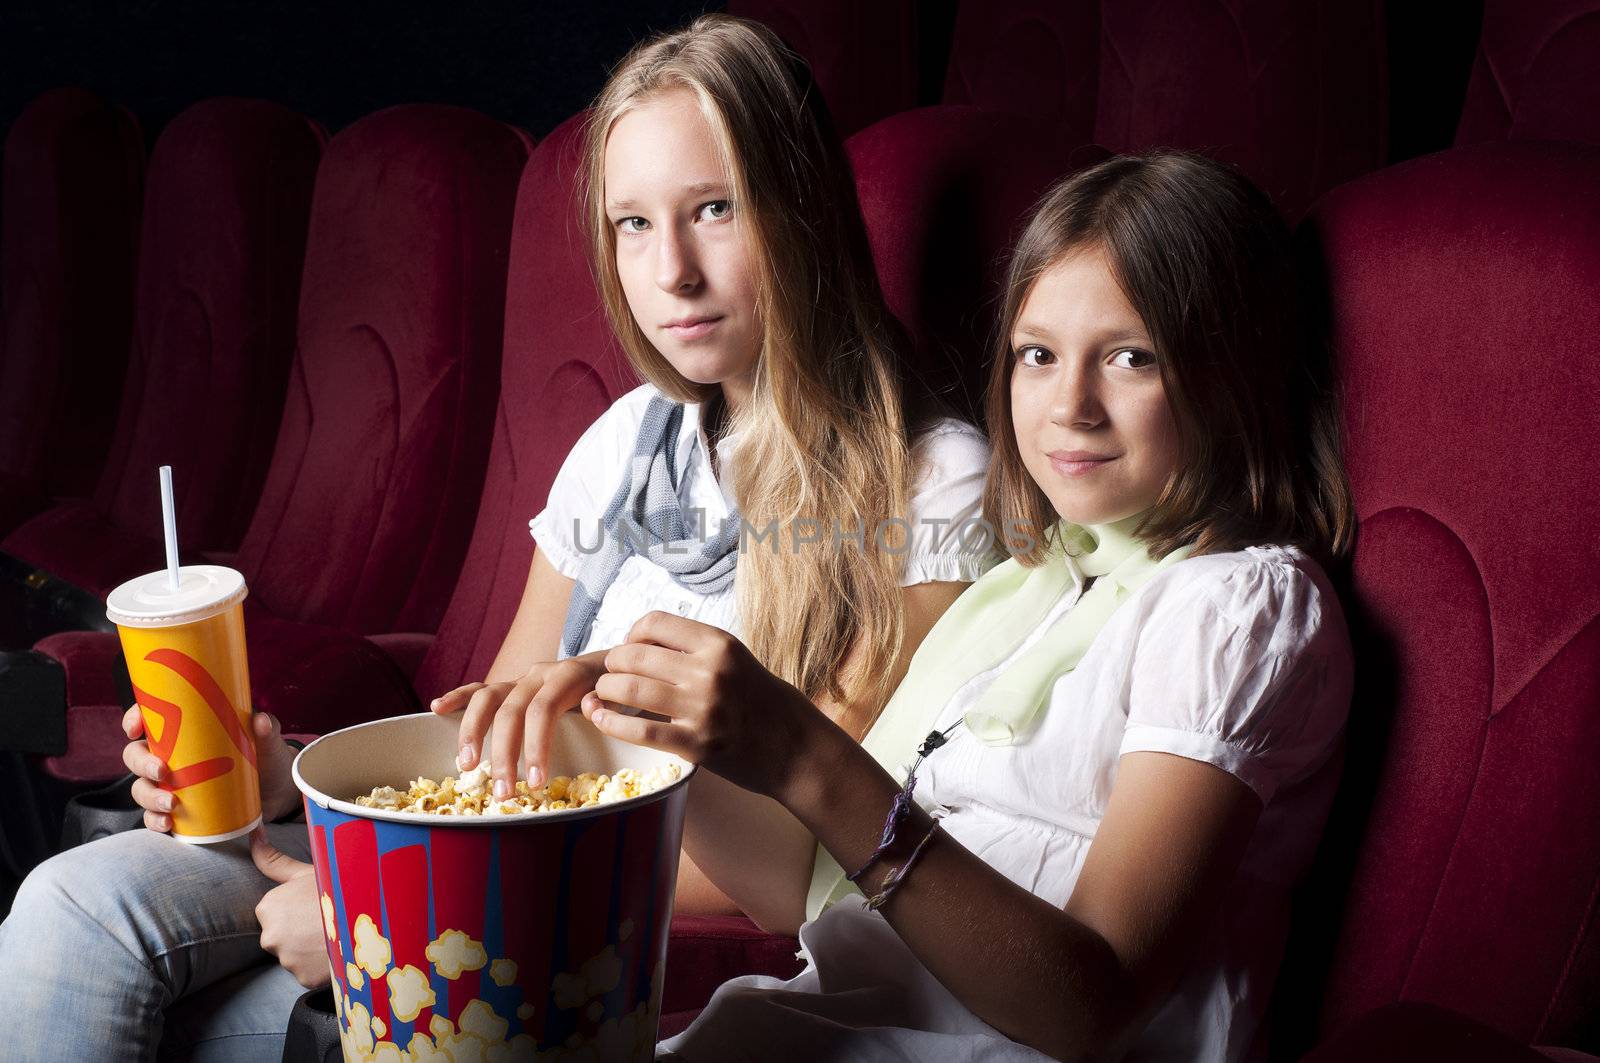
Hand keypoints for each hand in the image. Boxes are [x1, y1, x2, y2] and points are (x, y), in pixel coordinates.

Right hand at [122, 705, 300, 831]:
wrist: (278, 791)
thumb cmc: (266, 756)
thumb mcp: (266, 740)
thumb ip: (266, 729)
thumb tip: (261, 721)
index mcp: (185, 730)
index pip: (149, 718)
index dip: (134, 719)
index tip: (135, 728)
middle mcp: (171, 756)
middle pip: (136, 755)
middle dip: (141, 763)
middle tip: (162, 771)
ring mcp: (172, 784)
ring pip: (141, 788)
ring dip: (149, 797)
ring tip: (171, 804)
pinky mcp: (179, 809)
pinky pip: (154, 816)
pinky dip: (155, 821)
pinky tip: (167, 823)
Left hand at [251, 829, 330, 988]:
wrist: (370, 917)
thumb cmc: (338, 888)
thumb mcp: (307, 870)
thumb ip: (273, 859)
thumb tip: (252, 832)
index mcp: (268, 907)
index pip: (275, 911)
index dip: (296, 906)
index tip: (316, 902)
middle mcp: (270, 936)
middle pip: (282, 934)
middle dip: (300, 930)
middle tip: (328, 918)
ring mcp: (286, 960)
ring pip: (296, 954)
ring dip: (311, 947)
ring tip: (336, 933)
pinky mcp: (303, 978)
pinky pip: (309, 970)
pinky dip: (321, 964)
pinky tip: (337, 950)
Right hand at [429, 650, 608, 799]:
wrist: (624, 661)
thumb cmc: (625, 689)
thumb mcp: (628, 698)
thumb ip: (611, 704)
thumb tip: (591, 708)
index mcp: (568, 676)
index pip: (543, 711)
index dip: (536, 746)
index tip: (537, 782)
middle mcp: (540, 674)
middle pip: (511, 711)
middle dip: (504, 754)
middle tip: (503, 793)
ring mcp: (523, 679)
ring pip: (488, 699)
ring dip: (473, 732)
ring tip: (466, 765)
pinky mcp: (513, 685)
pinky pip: (481, 688)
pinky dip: (459, 697)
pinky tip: (437, 708)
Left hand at [585, 612, 815, 798]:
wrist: (795, 746)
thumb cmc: (761, 701)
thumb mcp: (735, 659)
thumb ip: (693, 650)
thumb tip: (639, 644)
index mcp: (719, 643)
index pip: (655, 622)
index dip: (631, 633)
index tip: (629, 648)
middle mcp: (710, 671)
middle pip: (635, 655)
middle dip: (613, 664)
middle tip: (610, 674)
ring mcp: (703, 709)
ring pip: (630, 690)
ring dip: (607, 691)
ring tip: (603, 695)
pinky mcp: (696, 745)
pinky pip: (639, 731)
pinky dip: (610, 722)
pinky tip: (600, 718)